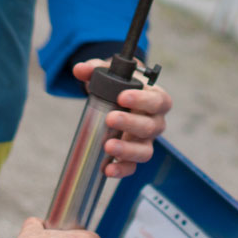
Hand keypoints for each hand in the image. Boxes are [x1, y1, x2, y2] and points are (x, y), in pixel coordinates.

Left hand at [72, 60, 172, 178]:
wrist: (120, 101)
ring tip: (108, 146)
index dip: (143, 100)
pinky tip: (107, 169)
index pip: (158, 101)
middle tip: (110, 118)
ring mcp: (146, 141)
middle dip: (130, 123)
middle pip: (151, 127)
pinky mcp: (134, 156)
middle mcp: (155, 122)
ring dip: (127, 150)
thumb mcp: (111, 74)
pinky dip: (122, 169)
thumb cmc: (121, 86)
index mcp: (156, 99)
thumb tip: (79, 69)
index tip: (122, 96)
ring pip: (145, 151)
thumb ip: (95, 68)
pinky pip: (132, 167)